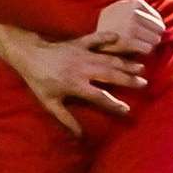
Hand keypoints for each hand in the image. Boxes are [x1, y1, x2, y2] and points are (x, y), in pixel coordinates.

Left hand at [1, 30, 147, 136]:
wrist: (29, 55)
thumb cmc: (39, 81)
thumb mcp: (49, 103)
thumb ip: (66, 119)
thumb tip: (79, 135)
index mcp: (76, 85)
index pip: (100, 97)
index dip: (114, 104)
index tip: (127, 110)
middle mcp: (83, 69)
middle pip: (110, 75)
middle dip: (128, 80)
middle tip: (143, 83)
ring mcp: (82, 54)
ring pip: (108, 58)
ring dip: (125, 62)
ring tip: (140, 67)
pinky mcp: (79, 43)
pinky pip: (96, 39)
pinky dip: (107, 37)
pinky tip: (118, 37)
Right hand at [95, 0, 164, 55]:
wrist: (87, 42)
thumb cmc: (107, 29)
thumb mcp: (120, 12)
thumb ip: (137, 12)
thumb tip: (163, 23)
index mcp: (134, 2)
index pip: (157, 17)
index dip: (153, 28)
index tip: (148, 34)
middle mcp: (132, 12)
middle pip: (159, 28)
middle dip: (153, 37)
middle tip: (145, 42)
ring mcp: (129, 25)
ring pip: (155, 39)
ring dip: (149, 45)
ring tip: (139, 47)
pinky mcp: (127, 40)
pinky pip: (147, 48)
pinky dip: (144, 52)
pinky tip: (136, 52)